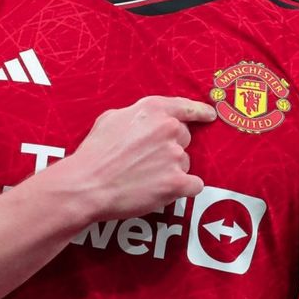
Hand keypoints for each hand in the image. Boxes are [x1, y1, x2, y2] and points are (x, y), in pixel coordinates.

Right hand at [70, 95, 215, 218]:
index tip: (210, 115)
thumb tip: (147, 121)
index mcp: (153, 109)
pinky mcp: (176, 182)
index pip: (185, 107)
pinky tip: (166, 191)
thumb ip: (137, 115)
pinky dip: (183, 189)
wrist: (88, 184)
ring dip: (173, 170)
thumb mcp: (112, 118)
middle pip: (185, 138)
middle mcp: (168, 128)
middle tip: (149, 160)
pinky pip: (194, 185)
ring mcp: (174, 155)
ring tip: (147, 178)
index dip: (200, 111)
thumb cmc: (95, 152)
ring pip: (185, 163)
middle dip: (171, 148)